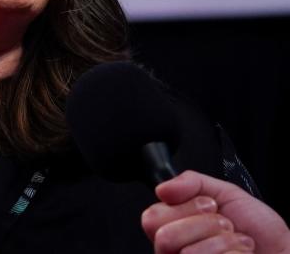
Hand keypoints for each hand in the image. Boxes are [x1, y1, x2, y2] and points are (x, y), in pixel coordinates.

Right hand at [141, 170, 289, 252]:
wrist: (285, 253)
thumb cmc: (260, 231)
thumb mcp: (226, 194)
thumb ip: (192, 182)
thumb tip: (162, 188)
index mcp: (176, 229)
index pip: (151, 219)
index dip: (183, 208)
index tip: (209, 205)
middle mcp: (178, 253)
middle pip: (163, 237)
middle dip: (204, 224)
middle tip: (225, 224)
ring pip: (187, 253)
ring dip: (223, 242)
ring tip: (239, 243)